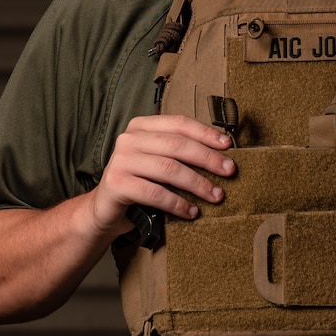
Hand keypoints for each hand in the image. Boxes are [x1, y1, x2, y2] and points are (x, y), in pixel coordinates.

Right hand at [87, 114, 234, 234]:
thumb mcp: (158, 161)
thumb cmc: (140, 183)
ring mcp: (121, 160)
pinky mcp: (117, 184)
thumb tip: (222, 153)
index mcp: (141, 126)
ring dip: (197, 184)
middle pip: (177, 145)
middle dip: (208, 158)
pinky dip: (178, 204)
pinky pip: (155, 193)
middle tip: (230, 171)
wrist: (105, 209)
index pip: (179, 124)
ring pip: (169, 169)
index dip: (205, 133)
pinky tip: (191, 211)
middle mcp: (129, 139)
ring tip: (216, 195)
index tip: (228, 145)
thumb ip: (180, 152)